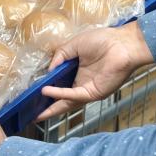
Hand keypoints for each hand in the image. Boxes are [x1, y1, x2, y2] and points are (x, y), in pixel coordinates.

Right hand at [37, 21, 154, 120]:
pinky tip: (47, 91)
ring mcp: (87, 89)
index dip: (48, 88)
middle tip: (32, 114)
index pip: (60, 83)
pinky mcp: (93, 93)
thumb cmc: (102, 40)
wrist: (123, 44)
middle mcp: (81, 82)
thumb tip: (48, 71)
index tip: (33, 92)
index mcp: (77, 71)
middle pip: (62, 99)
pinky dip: (59, 94)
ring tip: (36, 113)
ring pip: (66, 102)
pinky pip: (73, 95)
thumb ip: (60, 56)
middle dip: (48, 107)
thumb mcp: (74, 44)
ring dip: (52, 107)